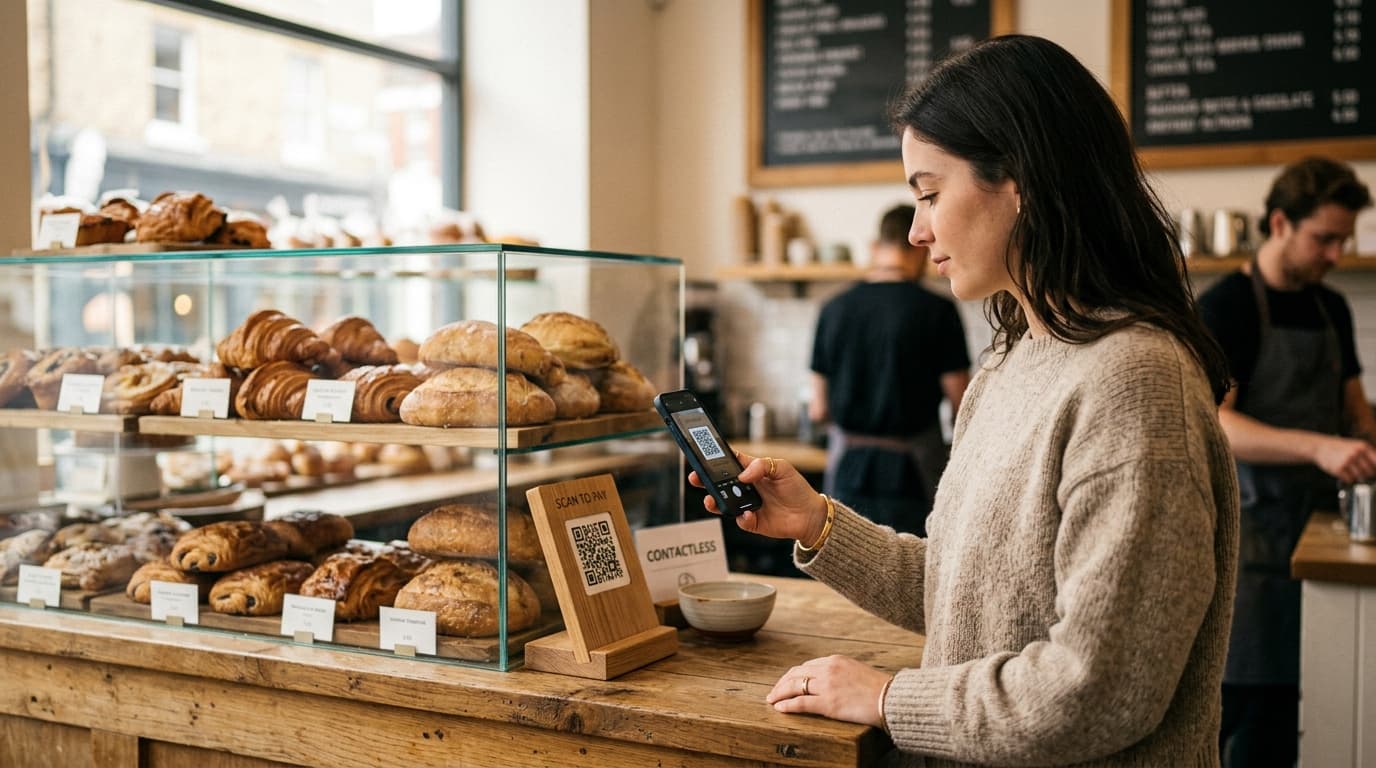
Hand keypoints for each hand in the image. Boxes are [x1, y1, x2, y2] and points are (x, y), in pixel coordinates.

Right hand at [688, 450, 827, 543]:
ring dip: (714, 502)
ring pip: (723, 503)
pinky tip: (749, 514)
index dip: (715, 459)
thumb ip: (762, 466)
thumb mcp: (783, 468)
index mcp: (751, 471)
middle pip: (719, 483)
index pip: (729, 462)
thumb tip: (743, 475)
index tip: (702, 456)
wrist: (810, 515)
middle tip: (695, 477)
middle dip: (704, 480)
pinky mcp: (751, 522)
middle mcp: (745, 488)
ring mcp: (746, 505)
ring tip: (711, 500)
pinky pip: (740, 520)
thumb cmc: (797, 488)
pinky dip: (742, 517)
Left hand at [766, 655, 893, 727]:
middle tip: (773, 692)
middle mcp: (828, 669)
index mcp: (835, 660)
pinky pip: (800, 703)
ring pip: (794, 686)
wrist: (892, 698)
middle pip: (796, 674)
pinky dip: (786, 705)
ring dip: (779, 693)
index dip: (793, 675)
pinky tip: (779, 708)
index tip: (787, 682)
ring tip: (772, 700)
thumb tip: (831, 681)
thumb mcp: (857, 671)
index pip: (807, 666)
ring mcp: (827, 686)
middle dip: (782, 683)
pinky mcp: (828, 703)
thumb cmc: (878, 688)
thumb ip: (841, 672)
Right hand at [1312, 435, 1375, 483]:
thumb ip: (1368, 455)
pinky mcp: (1339, 469)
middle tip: (1360, 471)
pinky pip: (1350, 480)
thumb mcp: (1355, 445)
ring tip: (1350, 471)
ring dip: (1357, 477)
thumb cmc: (1339, 447)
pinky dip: (1348, 479)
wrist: (1320, 446)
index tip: (1373, 472)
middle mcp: (1356, 453)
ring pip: (1361, 477)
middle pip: (1370, 472)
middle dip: (1366, 474)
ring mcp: (1347, 461)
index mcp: (1363, 446)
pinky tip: (1343, 472)